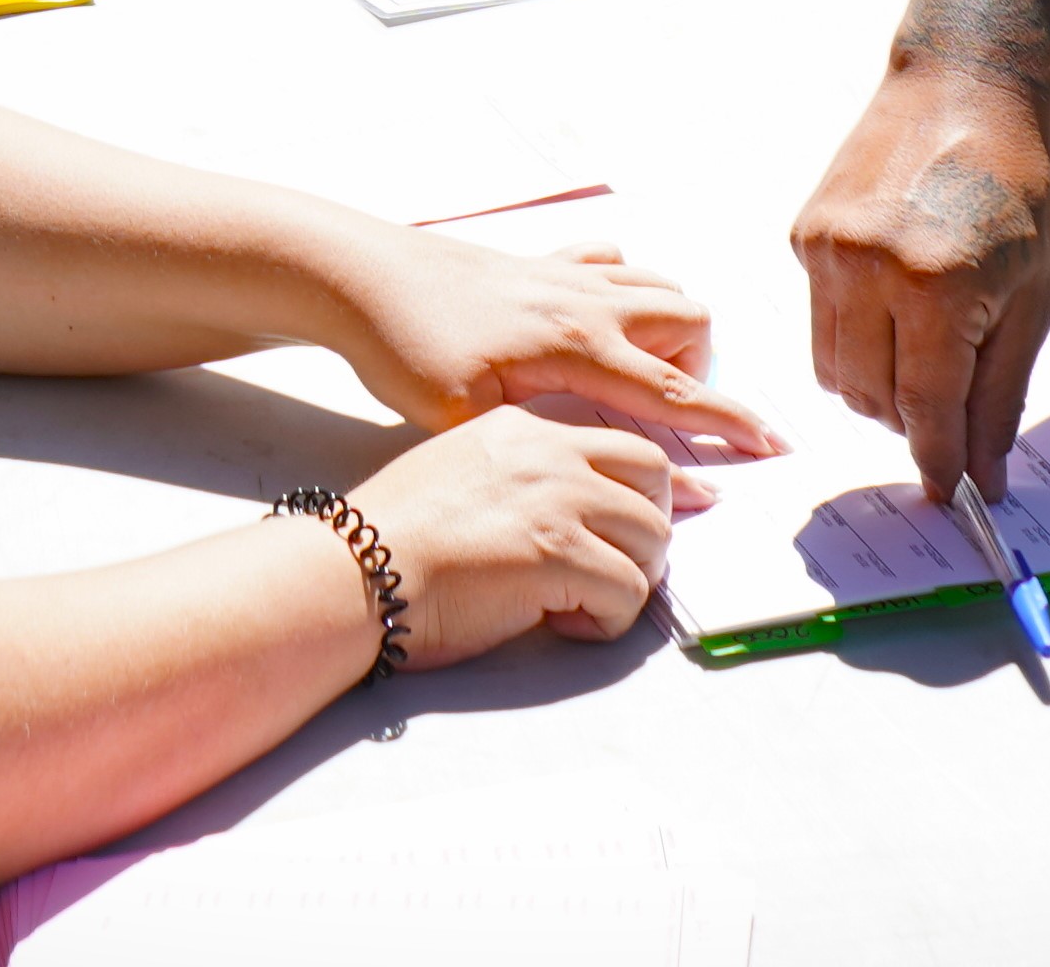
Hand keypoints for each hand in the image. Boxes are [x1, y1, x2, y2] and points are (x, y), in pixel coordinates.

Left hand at [323, 231, 781, 456]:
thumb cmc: (411, 353)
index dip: (728, 421)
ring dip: (669, 327)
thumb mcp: (472, 418)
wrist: (366, 280)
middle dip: (696, 369)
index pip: (673, 390)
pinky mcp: (544, 262)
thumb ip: (547, 439)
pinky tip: (598, 321)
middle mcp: (587, 302)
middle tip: (657, 414)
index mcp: (577, 346)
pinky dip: (627, 289)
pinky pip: (615, 262)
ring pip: (660, 285)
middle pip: (688, 322)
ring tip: (633, 374)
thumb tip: (602, 465)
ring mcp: (568, 274)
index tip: (773, 442)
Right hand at [342, 406, 685, 667]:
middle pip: (656, 478)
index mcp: (527, 427)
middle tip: (618, 568)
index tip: (692, 498)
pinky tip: (559, 620)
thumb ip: (523, 472)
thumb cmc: (396, 534)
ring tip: (575, 600)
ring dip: (628, 579)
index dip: (661, 480)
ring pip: (652, 538)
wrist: (356, 569)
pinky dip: (604, 619)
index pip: (623, 439)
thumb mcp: (463, 466)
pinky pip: (627, 593)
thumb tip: (575, 508)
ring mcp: (559, 499)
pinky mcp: (558, 554)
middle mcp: (552, 453)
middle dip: (650, 529)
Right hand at [792, 60, 1049, 497]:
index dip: (939, 461)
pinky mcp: (804, 233)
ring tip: (923, 346)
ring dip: (876, 385)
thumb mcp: (1032, 298)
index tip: (949, 494)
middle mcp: (869, 267)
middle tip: (950, 404)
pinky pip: (820, 322)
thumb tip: (982, 474)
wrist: (962, 89)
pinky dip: (855, 332)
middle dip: (911, 421)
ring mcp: (827, 248)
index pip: (927, 409)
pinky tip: (894, 292)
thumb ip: (1000, 393)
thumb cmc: (1014, 191)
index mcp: (938, 285)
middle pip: (872, 399)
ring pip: (834, 371)